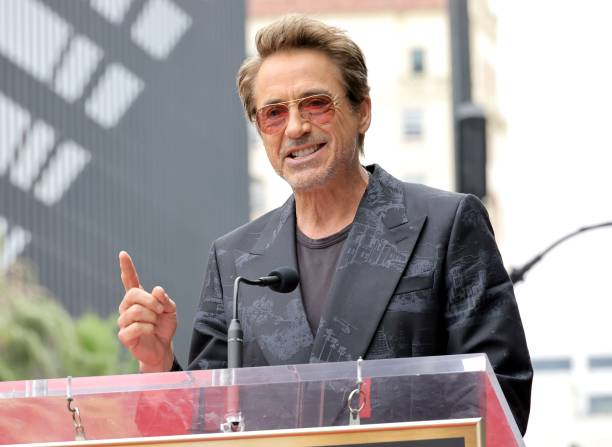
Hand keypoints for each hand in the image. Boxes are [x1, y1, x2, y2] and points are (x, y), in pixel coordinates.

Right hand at [117, 251, 176, 371]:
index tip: (123, 254)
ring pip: (135, 312)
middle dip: (150, 301)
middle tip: (160, 310)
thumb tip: (156, 290)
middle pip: (133, 295)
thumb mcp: (170, 310)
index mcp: (138, 299)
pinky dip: (147, 328)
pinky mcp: (124, 336)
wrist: (163, 348)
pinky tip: (149, 332)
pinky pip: (135, 327)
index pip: (130, 280)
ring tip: (155, 324)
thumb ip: (164, 299)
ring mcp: (123, 321)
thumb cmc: (164, 327)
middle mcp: (127, 308)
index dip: (127, 267)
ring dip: (151, 317)